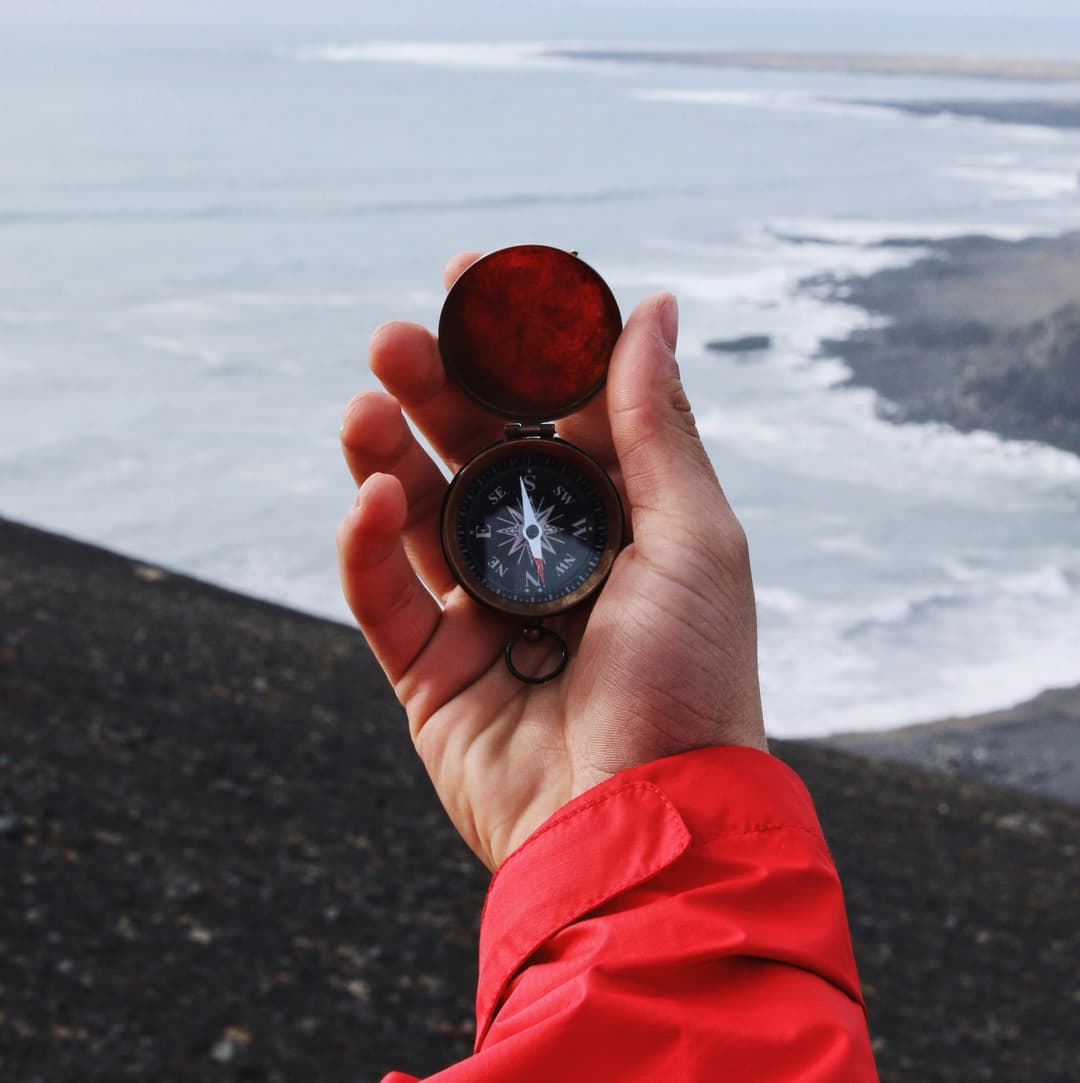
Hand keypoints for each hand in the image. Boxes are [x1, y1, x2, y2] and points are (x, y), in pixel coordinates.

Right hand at [338, 252, 766, 871]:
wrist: (643, 828)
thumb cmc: (690, 683)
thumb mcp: (692, 539)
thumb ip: (656, 425)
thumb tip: (653, 306)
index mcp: (618, 521)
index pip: (556, 414)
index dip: (517, 347)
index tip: (477, 280)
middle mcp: (549, 558)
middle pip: (477, 456)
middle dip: (438, 393)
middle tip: (399, 338)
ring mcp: (484, 613)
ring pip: (420, 515)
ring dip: (388, 455)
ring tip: (365, 403)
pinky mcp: (431, 671)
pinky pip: (386, 597)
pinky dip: (367, 547)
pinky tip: (370, 497)